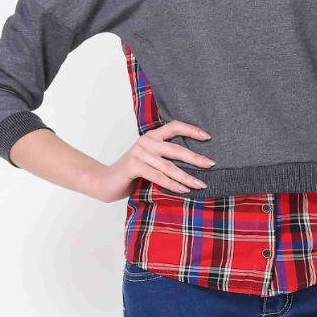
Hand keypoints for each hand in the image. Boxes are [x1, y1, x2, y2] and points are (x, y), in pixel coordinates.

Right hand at [94, 121, 214, 202]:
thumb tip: (194, 162)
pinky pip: (158, 176)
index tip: (208, 137)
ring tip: (201, 184)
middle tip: (211, 164)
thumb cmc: (131, 173)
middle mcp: (146, 142)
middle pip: (175, 148)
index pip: (174, 127)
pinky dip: (172, 185)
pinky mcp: (134, 166)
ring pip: (168, 166)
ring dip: (187, 176)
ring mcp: (139, 153)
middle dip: (195, 157)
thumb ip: (164, 157)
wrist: (104, 182)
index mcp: (151, 137)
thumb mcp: (149, 161)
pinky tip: (184, 190)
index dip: (191, 130)